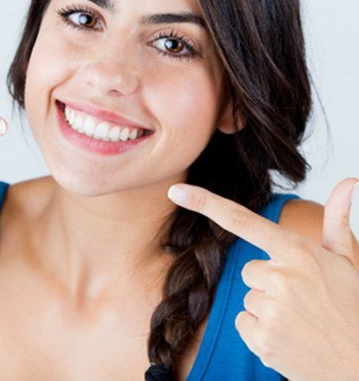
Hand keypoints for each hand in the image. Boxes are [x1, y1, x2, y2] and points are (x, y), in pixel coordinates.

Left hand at [167, 178, 358, 380]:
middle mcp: (281, 276)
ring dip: (266, 309)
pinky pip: (243, 323)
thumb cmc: (349, 307)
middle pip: (248, 270)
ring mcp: (270, 309)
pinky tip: (288, 338)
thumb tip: (349, 180)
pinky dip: (260, 332)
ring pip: (246, 298)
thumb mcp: (345, 260)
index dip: (205, 203)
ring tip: (298, 321)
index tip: (177, 191)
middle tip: (300, 300)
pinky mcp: (261, 338)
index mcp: (297, 251)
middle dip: (268, 283)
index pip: (242, 220)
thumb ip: (337, 218)